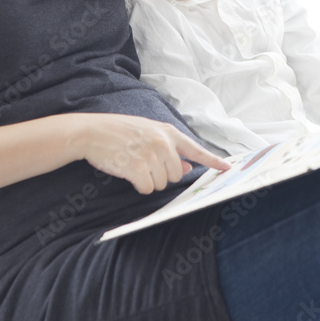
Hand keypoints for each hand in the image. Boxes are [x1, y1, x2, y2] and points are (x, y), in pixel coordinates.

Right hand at [73, 114, 230, 194]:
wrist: (91, 132)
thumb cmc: (118, 133)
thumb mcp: (147, 134)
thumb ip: (169, 149)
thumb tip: (189, 167)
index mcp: (167, 132)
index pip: (196, 149)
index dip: (213, 160)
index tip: (228, 168)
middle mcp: (163, 142)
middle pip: (177, 175)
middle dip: (162, 174)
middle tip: (142, 162)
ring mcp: (151, 155)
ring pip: (162, 184)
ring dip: (148, 180)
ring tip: (133, 163)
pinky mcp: (138, 167)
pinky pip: (147, 188)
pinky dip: (138, 186)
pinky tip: (128, 172)